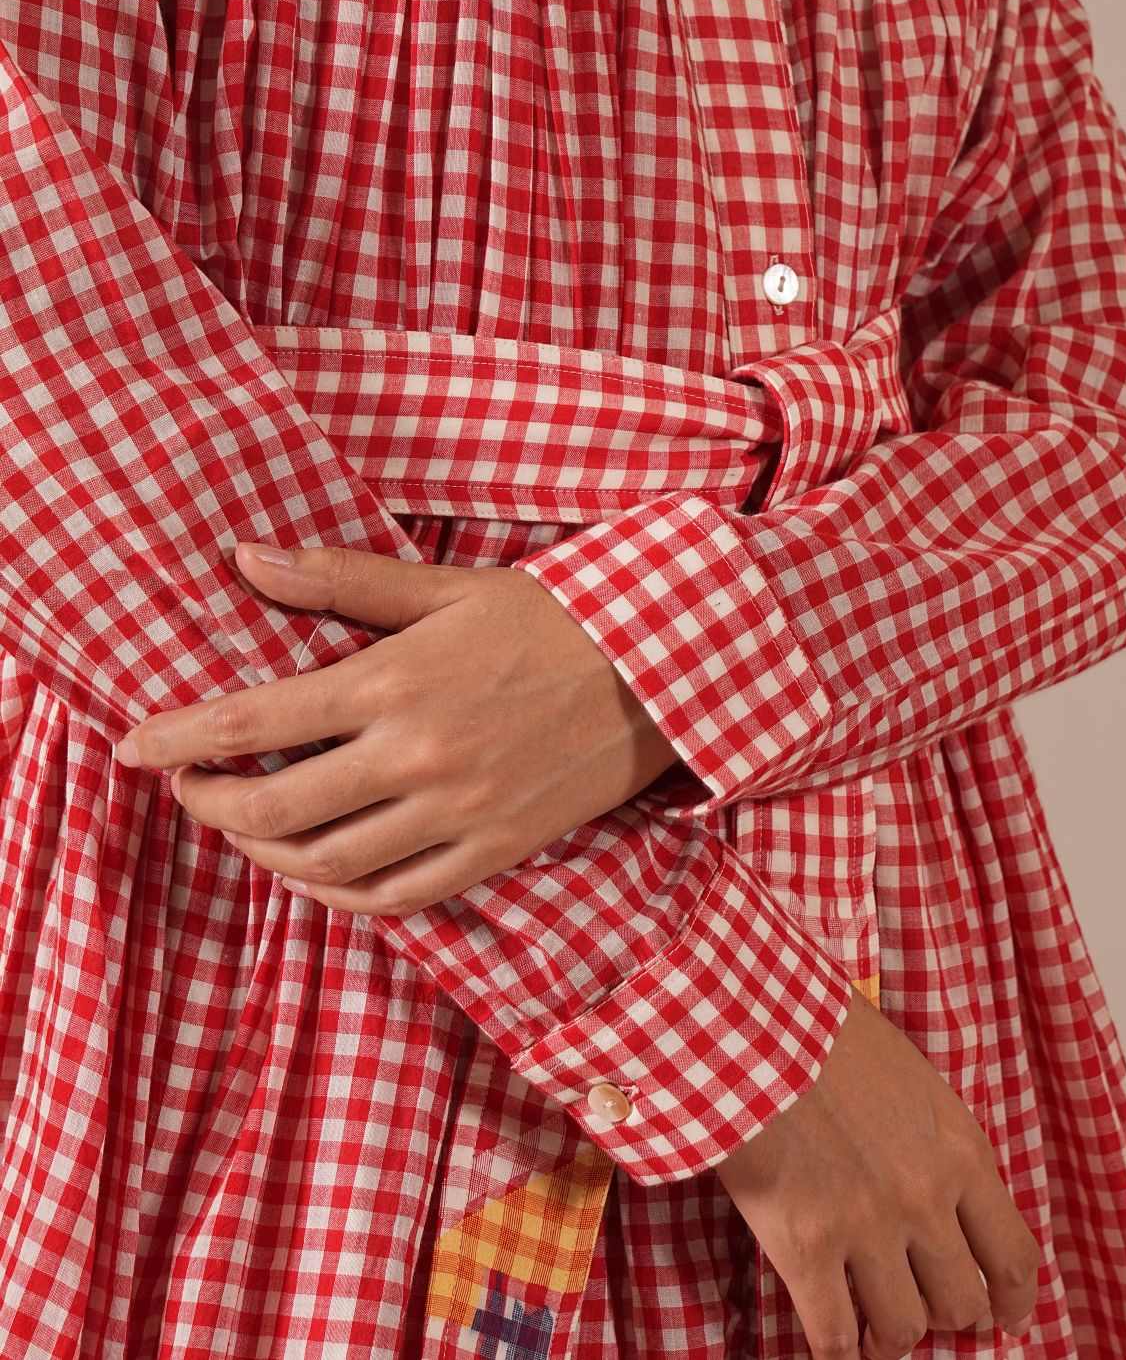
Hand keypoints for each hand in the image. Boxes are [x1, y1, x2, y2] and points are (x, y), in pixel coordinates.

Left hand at [113, 542, 681, 912]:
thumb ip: (342, 579)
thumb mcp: (448, 587)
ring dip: (264, 854)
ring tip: (246, 828)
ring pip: (327, 865)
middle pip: (275, 809)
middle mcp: (418, 758)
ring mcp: (457, 815)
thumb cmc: (552, 618)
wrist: (659, 671)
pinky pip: (396, 898)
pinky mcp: (492, 853)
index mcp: (396, 682)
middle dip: (209, 805)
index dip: (179, 739)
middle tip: (189, 788)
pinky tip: (316, 873)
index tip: (135, 747)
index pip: (253, 721)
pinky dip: (338, 895)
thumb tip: (247, 557)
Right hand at [714, 986, 1040, 1359]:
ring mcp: (867, 1228)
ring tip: (870, 1329)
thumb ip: (929, 1135)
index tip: (1004, 1319)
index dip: (1011, 1301)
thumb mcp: (906, 1073)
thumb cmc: (820, 1028)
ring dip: (888, 1335)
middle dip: (940, 1313)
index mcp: (959, 1150)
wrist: (751, 1019)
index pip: (1012, 1255)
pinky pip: (834, 1336)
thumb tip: (932, 1177)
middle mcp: (925, 1200)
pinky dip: (836, 1350)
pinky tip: (830, 1339)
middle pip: (960, 1303)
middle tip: (917, 1306)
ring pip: (902, 1328)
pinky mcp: (806, 1247)